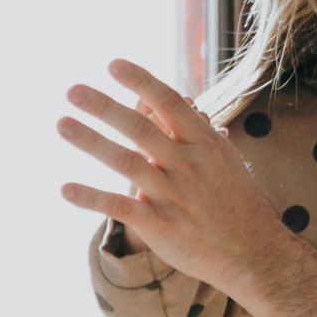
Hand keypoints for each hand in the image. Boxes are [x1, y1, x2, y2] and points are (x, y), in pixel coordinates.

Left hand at [57, 59, 281, 292]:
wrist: (254, 253)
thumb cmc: (236, 201)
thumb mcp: (223, 158)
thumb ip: (197, 131)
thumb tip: (182, 100)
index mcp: (203, 142)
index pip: (169, 102)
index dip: (140, 81)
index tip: (112, 64)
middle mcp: (186, 164)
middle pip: (140, 127)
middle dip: (104, 106)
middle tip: (72, 90)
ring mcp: (172, 194)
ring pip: (126, 162)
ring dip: (91, 141)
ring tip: (62, 123)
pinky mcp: (160, 224)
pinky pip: (120, 207)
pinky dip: (92, 197)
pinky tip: (65, 188)